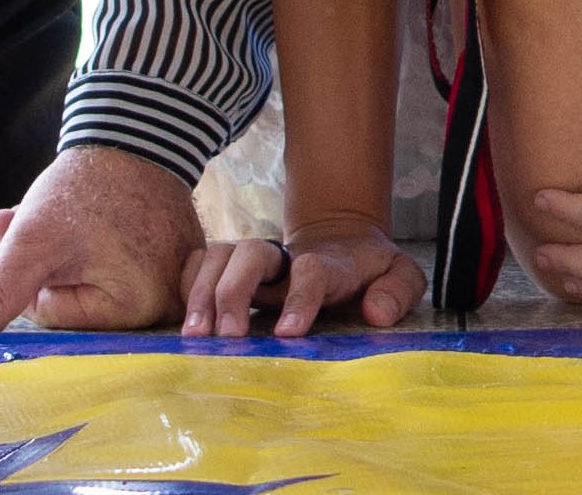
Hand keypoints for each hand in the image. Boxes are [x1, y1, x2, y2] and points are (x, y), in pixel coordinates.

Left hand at [0, 145, 201, 333]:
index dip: (21, 286)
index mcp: (139, 308)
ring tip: (12, 221)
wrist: (137, 133)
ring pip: (88, 279)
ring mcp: (172, 275)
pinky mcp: (169, 254)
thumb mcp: (33, 243)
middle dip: (29, 270)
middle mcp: (164, 300)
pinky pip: (114, 263)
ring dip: (47, 256)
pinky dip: (80, 246)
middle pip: (73, 300)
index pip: (57, 318)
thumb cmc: (90, 187)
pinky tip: (53, 221)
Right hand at [179, 217, 423, 337]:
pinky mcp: (230, 272)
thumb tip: (376, 313)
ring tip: (196, 336)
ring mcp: (254, 262)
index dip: (299, 299)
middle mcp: (284, 257)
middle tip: (229, 339)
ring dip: (203, 292)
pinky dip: (185, 286)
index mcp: (328, 262)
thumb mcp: (399, 274)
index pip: (312, 271)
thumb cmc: (368, 270)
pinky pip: (197, 265)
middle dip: (235, 292)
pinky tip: (182, 319)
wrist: (340, 243)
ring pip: (219, 256)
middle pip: (252, 253)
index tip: (288, 334)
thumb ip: (397, 290)